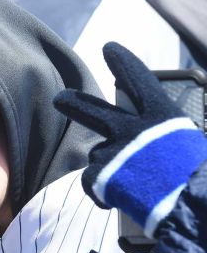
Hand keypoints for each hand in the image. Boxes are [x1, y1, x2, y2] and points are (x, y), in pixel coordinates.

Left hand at [53, 42, 206, 235]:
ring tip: (131, 184)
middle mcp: (132, 129)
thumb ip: (165, 139)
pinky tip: (118, 200)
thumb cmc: (197, 175)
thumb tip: (153, 148)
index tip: (109, 48)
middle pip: (93, 110)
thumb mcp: (189, 145)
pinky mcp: (101, 174)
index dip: (123, 64)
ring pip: (97, 154)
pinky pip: (90, 181)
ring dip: (106, 167)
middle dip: (74, 103)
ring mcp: (113, 151)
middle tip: (59, 98)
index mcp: (162, 116)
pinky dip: (101, 192)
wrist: (193, 205)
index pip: (139, 81)